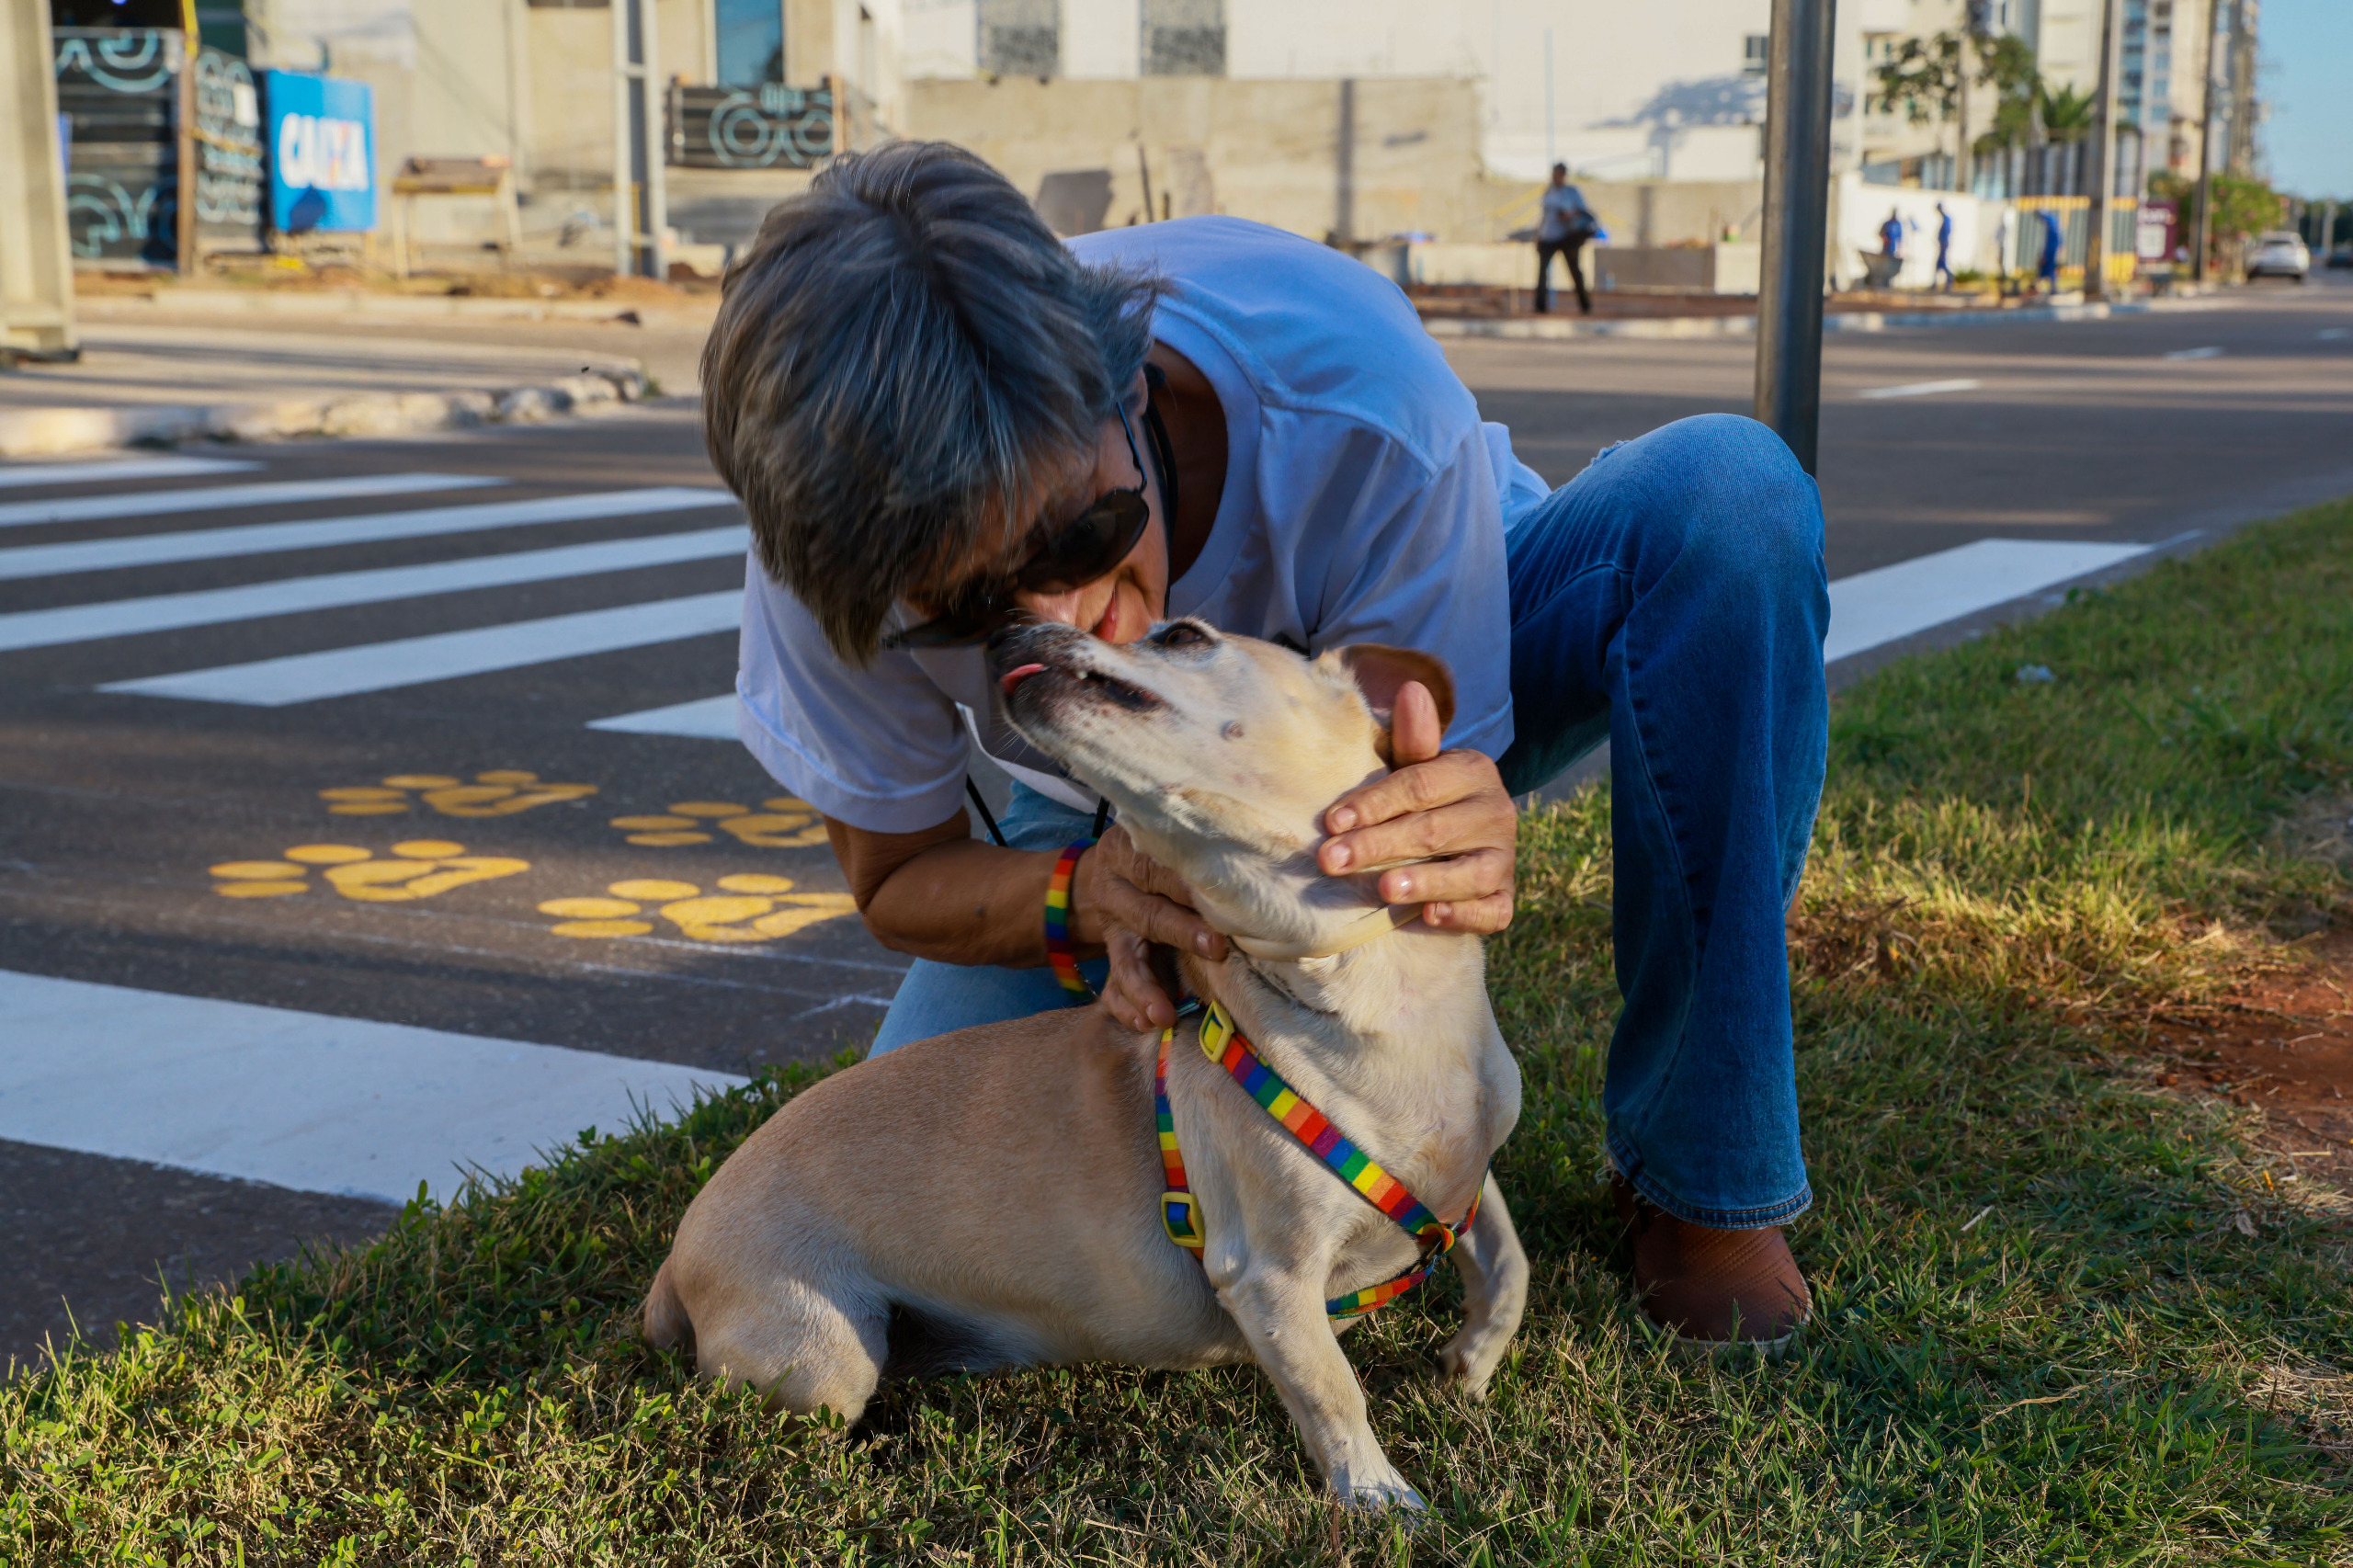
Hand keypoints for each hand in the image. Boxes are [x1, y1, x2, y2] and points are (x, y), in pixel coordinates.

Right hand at [1071, 824, 1228, 1031]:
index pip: (1154, 866)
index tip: (1222, 901)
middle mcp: (1112, 889)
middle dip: (1182, 932)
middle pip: (1146, 914)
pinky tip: (1148, 1023)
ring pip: (1124, 960)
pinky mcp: (1114, 955)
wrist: (1118, 869)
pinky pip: (1113, 986)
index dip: (1187, 885)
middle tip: (1217, 949)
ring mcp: (1111, 927)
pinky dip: (1128, 1007)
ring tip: (1164, 1015)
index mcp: (1125, 850)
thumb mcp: (1174, 842)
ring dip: (1145, 989)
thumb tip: (1253, 874)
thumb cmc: (1165, 853)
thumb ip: (1201, 855)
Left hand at [1315, 681, 1516, 933]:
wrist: (1462, 846)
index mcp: (1473, 772)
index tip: (1330, 821)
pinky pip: (1492, 910)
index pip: (1419, 785)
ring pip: (1468, 873)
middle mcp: (1497, 813)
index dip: (1373, 803)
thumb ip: (1412, 740)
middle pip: (1433, 830)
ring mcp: (1503, 859)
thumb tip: (1412, 688)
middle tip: (1330, 860)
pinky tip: (1429, 915)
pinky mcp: (1505, 899)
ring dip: (1425, 880)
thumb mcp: (1416, 768)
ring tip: (1383, 889)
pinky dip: (1463, 915)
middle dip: (1377, 845)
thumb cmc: (1426, 802)